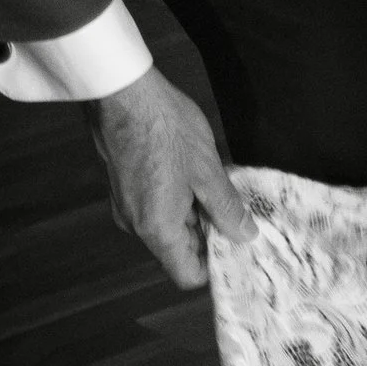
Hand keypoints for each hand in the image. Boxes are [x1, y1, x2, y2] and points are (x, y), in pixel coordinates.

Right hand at [87, 68, 249, 290]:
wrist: (122, 91)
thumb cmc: (163, 127)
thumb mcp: (208, 171)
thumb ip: (227, 209)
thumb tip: (245, 235)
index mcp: (158, 228)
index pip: (187, 275)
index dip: (214, 267)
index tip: (237, 248)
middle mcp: (136, 224)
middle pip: (179, 251)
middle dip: (209, 234)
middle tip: (235, 210)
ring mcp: (126, 205)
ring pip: (168, 227)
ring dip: (195, 213)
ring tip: (215, 184)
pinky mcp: (123, 186)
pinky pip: (156, 206)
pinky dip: (178, 198)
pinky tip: (194, 172)